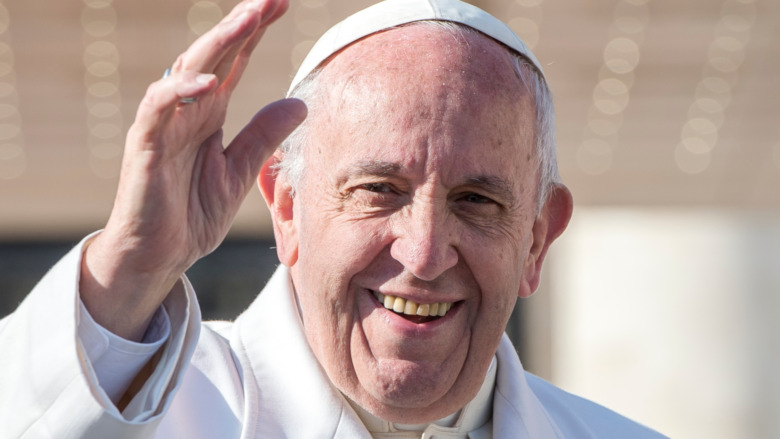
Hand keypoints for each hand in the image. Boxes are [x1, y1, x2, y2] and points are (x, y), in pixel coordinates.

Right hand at [80, 0, 305, 340]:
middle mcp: (186, 111)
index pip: (235, 63)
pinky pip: (159, 109)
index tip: (282, 5)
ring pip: (187, 70)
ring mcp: (164, 124)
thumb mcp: (239, 172)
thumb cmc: (191, 213)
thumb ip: (263, 137)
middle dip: (242, 25)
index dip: (256, 34)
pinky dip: (181, 91)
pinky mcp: (146, 146)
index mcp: (209, 114)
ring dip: (217, 43)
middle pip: (215, 56)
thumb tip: (299, 104)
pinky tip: (209, 81)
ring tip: (249, 18)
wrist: (159, 257)